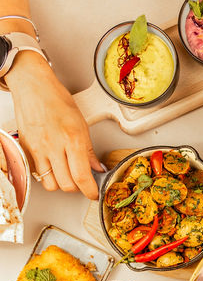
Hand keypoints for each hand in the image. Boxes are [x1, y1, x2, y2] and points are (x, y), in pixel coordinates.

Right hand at [5, 52, 101, 198]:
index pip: (82, 176)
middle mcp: (54, 146)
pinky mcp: (27, 150)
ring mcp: (38, 149)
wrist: (33, 87)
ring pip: (51, 184)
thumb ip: (88, 151)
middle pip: (66, 185)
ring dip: (61, 183)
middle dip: (77, 187)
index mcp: (72, 139)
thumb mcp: (81, 124)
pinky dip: (48, 176)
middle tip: (82, 180)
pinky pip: (38, 174)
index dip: (90, 190)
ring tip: (67, 173)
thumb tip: (97, 168)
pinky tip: (54, 167)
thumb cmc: (57, 100)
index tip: (93, 193)